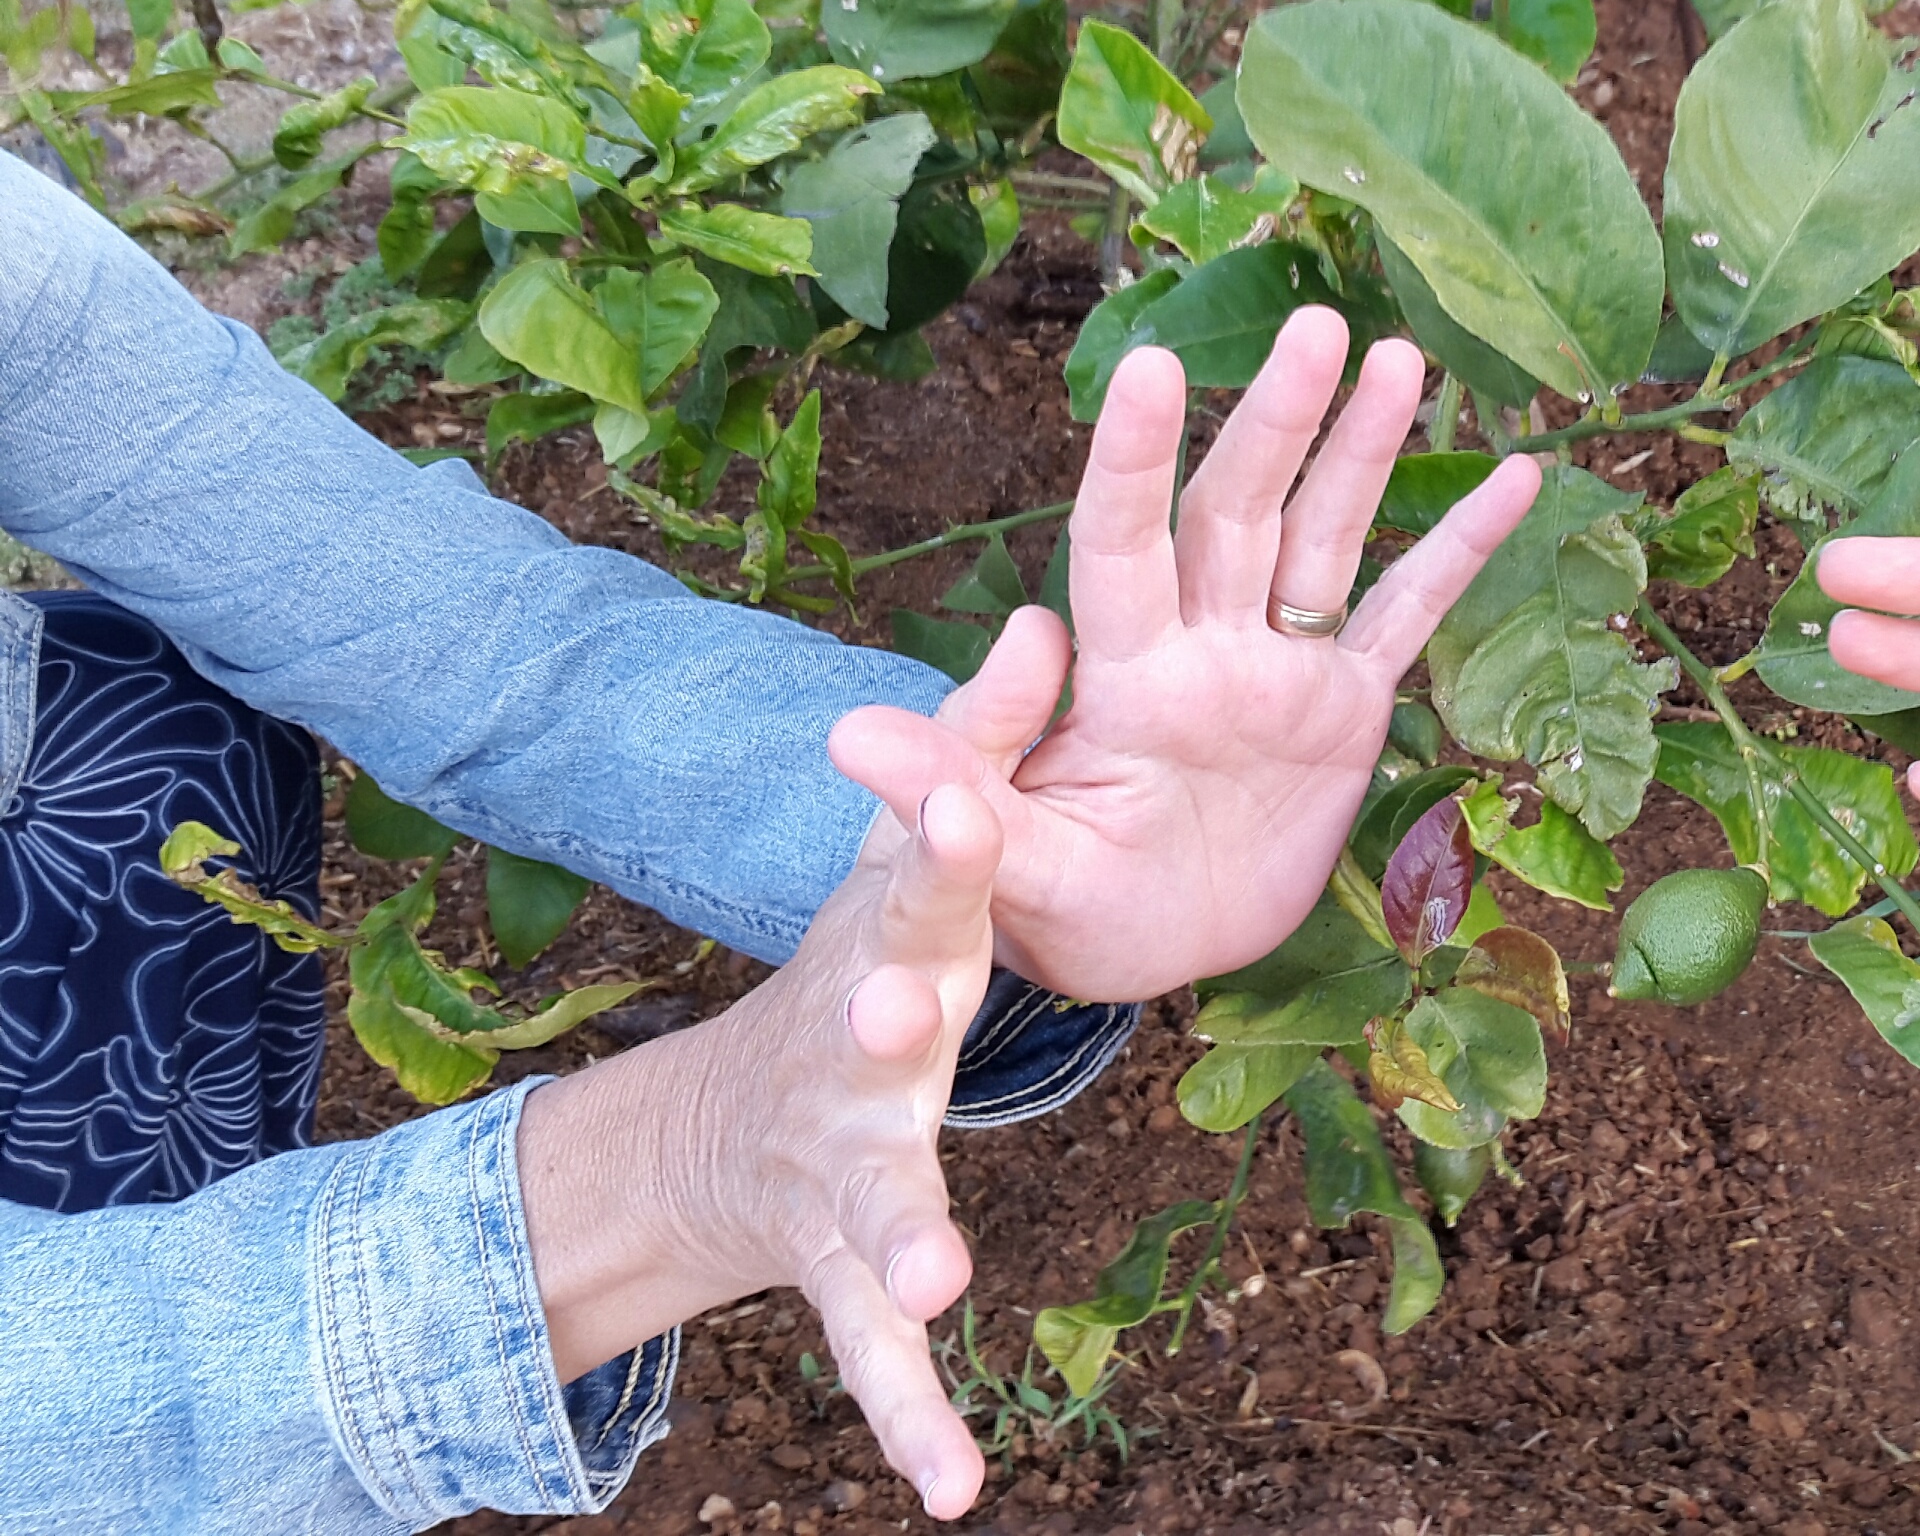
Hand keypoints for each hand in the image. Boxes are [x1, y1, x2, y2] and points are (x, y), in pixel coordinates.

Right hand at [523, 754, 1021, 1519]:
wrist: (733, 1124)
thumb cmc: (867, 963)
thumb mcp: (911, 856)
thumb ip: (981, 746)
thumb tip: (1043, 614)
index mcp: (892, 948)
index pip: (922, 878)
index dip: (941, 829)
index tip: (958, 792)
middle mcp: (858, 1057)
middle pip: (873, 1037)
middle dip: (884, 1025)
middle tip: (897, 1016)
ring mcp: (845, 1173)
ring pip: (873, 1209)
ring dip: (905, 1242)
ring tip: (942, 1282)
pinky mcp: (849, 1275)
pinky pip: (880, 1357)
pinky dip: (914, 1420)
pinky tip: (955, 1491)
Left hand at [834, 309, 1538, 1001]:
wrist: (1135, 951)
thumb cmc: (1055, 906)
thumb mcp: (996, 864)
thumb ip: (948, 791)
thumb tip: (848, 736)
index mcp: (1123, 673)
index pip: (1123, 543)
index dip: (1138, 460)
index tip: (1158, 365)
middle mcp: (1204, 646)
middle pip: (1239, 512)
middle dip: (1277, 420)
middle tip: (1319, 325)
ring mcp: (1279, 670)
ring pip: (1325, 536)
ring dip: (1363, 450)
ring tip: (1400, 357)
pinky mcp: (1344, 712)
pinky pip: (1407, 617)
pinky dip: (1459, 551)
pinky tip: (1515, 477)